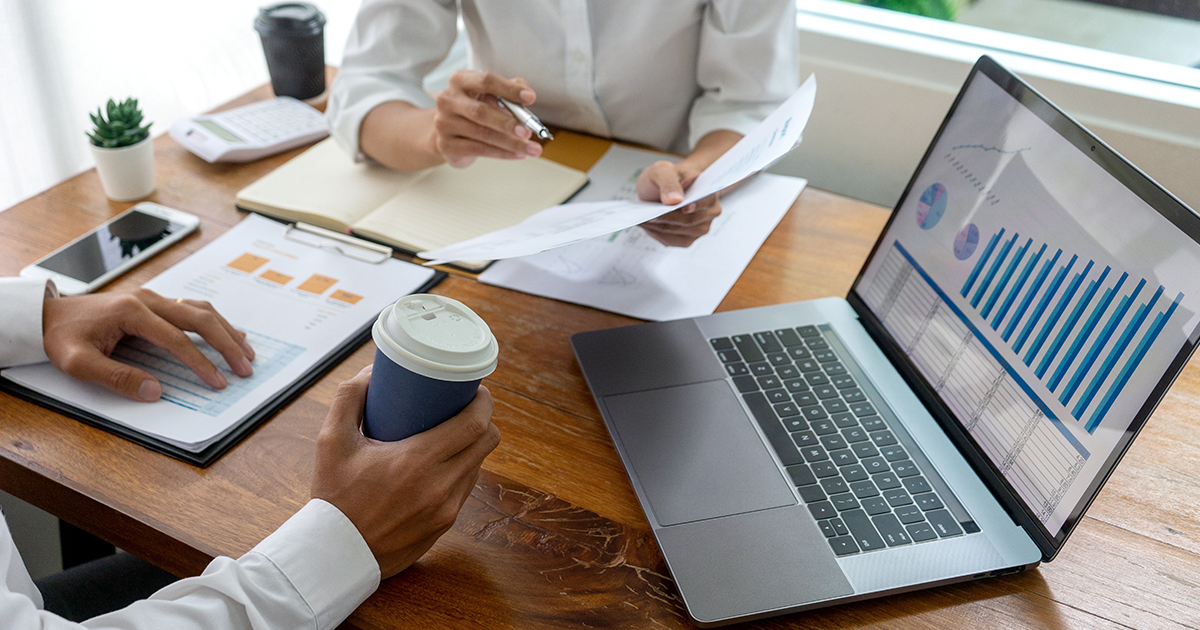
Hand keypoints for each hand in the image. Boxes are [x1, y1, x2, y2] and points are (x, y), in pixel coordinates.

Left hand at [42, 288, 254, 401]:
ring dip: (227, 331)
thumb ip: (116, 378)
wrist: (49, 314)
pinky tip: (231, 333)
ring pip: (201, 310)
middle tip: (245, 367)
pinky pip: (193, 308)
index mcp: (131, 311)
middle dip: (226, 344)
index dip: (200, 362)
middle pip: (199, 318)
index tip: (218, 382)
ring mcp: (153, 298)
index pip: (176, 339)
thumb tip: (154, 391)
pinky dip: (216, 322)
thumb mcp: (77, 363)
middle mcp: (147, 299)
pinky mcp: (155, 303)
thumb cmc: (62, 337)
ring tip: (246, 352)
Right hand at [311, 366, 500, 577]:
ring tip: (453, 433)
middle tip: (466, 407)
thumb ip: (349, 399)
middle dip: (483, 420)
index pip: (475, 425)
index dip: (483, 403)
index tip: (476, 390)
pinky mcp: (444, 525)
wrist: (334, 556)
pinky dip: (461, 471)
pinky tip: (444, 463)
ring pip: (478, 466)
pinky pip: (466, 489)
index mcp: (416, 462)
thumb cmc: (333, 497)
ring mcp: (446, 510)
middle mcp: (439, 487)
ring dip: (473, 446)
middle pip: (487, 443)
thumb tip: (372, 372)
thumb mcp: (331, 442)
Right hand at [431, 70, 544, 167]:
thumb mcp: (490, 95)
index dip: (509, 89)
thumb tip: (527, 95)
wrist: (449, 133)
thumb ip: (509, 91)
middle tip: (528, 131)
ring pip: (483, 135)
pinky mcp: (447, 145)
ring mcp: (444, 123)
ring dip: (511, 143)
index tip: (530, 97)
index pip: (486, 81)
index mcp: (460, 80)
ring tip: (531, 148)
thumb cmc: (474, 110)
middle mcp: (448, 100)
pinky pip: (479, 150)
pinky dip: (503, 153)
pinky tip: (518, 154)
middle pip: (481, 111)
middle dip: (508, 123)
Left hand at [633, 130, 742, 247]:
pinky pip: (670, 240)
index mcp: (710, 191)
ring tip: (642, 218)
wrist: (664, 187)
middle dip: (666, 217)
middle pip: (688, 220)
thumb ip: (669, 181)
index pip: (705, 201)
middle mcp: (710, 212)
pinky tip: (647, 225)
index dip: (694, 206)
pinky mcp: (687, 239)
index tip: (683, 208)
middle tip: (647, 214)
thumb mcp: (663, 169)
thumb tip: (674, 200)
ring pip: (677, 232)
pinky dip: (656, 233)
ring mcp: (700, 228)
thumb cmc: (668, 177)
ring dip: (658, 227)